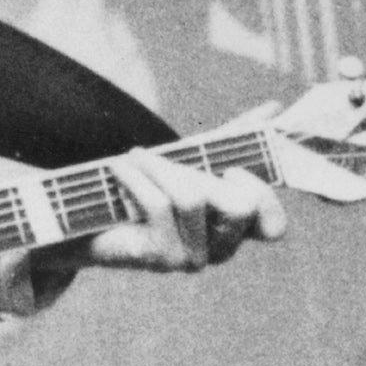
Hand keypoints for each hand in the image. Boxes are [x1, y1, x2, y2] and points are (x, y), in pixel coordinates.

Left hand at [69, 152, 282, 276]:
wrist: (91, 221)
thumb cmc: (149, 188)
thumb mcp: (193, 159)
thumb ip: (234, 138)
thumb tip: (274, 107)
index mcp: (236, 229)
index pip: (274, 227)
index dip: (263, 196)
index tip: (229, 171)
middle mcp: (220, 250)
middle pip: (240, 207)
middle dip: (201, 171)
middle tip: (172, 162)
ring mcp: (192, 259)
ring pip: (193, 199)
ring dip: (159, 167)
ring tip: (135, 156)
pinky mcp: (160, 259)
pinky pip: (159, 206)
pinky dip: (137, 177)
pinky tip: (120, 167)